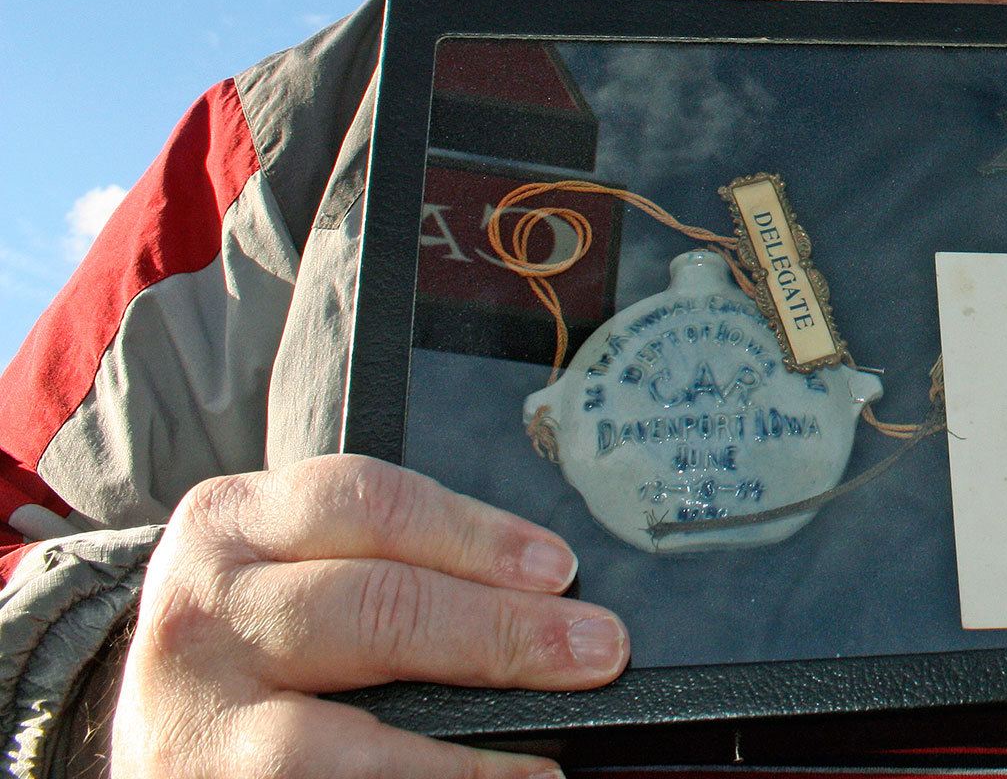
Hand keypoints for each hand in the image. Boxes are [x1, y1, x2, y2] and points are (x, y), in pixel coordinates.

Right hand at [111, 455, 627, 777]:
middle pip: (372, 609)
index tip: (561, 569)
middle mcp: (200, 613)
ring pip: (332, 740)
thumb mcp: (295, 563)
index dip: (477, 535)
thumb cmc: (257, 631)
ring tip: (546, 761)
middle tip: (596, 650)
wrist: (161, 725)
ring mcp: (191, 719)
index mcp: (230, 522)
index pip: (370, 503)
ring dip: (460, 755)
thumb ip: (390, 556)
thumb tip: (542, 587)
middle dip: (500, 633)